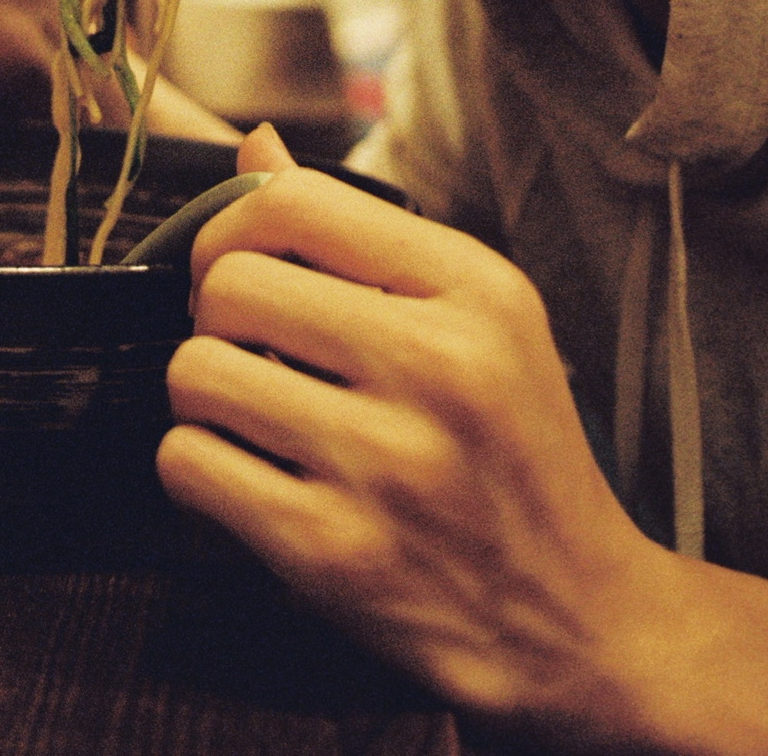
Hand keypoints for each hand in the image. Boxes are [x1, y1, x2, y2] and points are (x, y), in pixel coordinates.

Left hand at [159, 152, 667, 737]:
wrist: (577, 621)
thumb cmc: (514, 452)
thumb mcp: (479, 318)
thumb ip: (363, 232)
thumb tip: (256, 148)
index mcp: (474, 290)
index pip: (295, 203)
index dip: (232, 224)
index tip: (236, 263)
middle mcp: (434, 365)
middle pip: (229, 284)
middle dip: (214, 316)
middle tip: (250, 351)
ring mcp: (384, 463)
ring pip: (196, 372)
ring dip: (203, 395)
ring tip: (251, 415)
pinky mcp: (333, 553)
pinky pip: (189, 465)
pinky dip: (197, 467)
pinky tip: (247, 476)